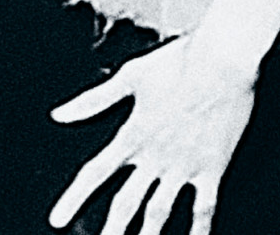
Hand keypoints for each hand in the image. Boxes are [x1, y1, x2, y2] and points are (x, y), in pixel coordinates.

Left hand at [48, 36, 259, 234]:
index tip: (58, 219)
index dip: (73, 199)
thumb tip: (60, 114)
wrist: (221, 61)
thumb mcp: (129, 77)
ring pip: (159, 212)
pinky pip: (203, 208)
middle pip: (125, 203)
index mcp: (132, 134)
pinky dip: (198, 230)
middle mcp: (155, 156)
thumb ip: (93, 100)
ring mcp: (184, 165)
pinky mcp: (212, 168)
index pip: (94, 173)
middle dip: (109, 231)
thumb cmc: (177, 63)